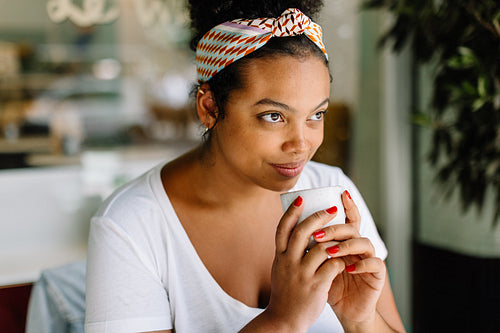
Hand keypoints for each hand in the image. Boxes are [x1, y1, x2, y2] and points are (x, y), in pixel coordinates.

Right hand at [263, 196, 346, 331]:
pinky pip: (332, 266)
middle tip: (332, 209)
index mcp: (279, 256)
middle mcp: (288, 263)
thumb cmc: (286, 292)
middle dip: (319, 217)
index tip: (301, 199)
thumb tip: (297, 231)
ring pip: (320, 248)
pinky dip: (340, 260)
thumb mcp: (280, 269)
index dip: (292, 212)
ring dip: (334, 239)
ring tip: (345, 234)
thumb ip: (287, 252)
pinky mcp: (315, 286)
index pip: (282, 228)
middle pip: (301, 232)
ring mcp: (301, 274)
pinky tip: (344, 260)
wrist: (284, 320)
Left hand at [312, 191, 385, 325]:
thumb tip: (292, 227)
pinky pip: (374, 263)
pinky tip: (348, 268)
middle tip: (317, 234)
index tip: (342, 193)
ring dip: (346, 245)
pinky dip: (361, 264)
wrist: (345, 312)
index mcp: (346, 242)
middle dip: (334, 229)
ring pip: (364, 242)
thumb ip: (311, 247)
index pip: (349, 219)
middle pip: (351, 228)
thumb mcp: (316, 265)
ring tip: (329, 252)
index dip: (348, 205)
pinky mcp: (377, 274)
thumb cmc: (329, 286)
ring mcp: (370, 258)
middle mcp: (359, 247)